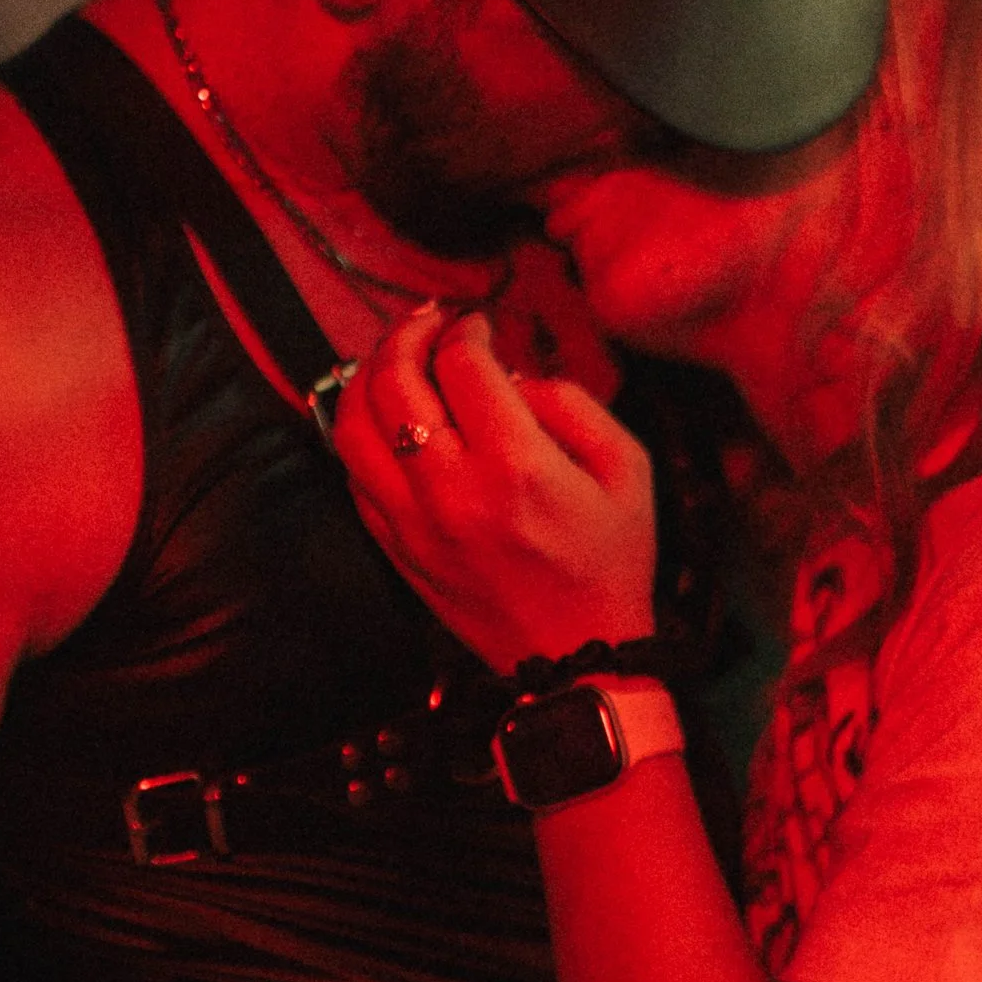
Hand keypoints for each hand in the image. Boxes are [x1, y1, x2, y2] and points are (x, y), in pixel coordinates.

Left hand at [334, 303, 658, 673]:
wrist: (574, 658)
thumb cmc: (609, 564)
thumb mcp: (628, 469)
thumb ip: (573, 404)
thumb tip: (512, 375)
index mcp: (516, 466)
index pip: (463, 365)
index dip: (466, 330)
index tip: (477, 326)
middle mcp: (452, 490)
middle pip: (394, 382)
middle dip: (407, 335)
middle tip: (427, 323)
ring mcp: (413, 523)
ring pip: (353, 426)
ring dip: (367, 378)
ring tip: (393, 360)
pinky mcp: (396, 549)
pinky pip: (353, 475)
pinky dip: (360, 434)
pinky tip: (385, 419)